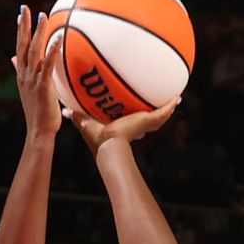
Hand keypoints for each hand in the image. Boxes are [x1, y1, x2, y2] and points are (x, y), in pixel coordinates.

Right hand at [12, 6, 62, 141]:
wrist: (39, 132)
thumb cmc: (39, 114)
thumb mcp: (29, 91)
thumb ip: (23, 74)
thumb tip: (13, 60)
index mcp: (22, 76)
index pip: (19, 49)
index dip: (20, 31)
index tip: (21, 15)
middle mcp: (25, 75)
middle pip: (22, 45)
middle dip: (24, 26)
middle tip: (26, 8)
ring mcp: (32, 80)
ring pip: (33, 51)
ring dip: (37, 33)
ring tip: (42, 16)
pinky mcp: (43, 86)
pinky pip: (47, 65)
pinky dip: (52, 50)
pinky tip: (57, 38)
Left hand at [65, 97, 179, 157]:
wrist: (110, 146)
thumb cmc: (99, 141)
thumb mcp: (86, 124)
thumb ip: (77, 117)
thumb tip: (66, 110)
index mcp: (124, 129)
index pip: (130, 121)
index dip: (133, 116)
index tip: (133, 111)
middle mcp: (137, 129)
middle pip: (148, 119)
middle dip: (153, 112)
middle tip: (157, 103)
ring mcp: (145, 126)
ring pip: (159, 116)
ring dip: (166, 108)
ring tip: (173, 99)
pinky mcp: (149, 122)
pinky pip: (163, 113)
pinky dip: (170, 106)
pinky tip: (177, 97)